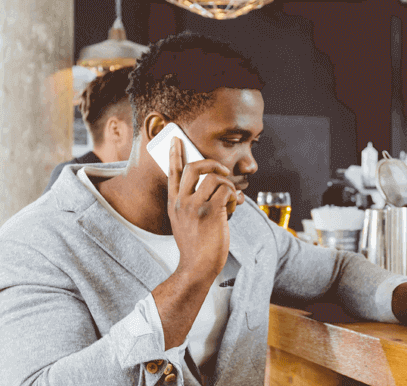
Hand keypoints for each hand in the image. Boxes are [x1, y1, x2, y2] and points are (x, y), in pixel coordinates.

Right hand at [167, 137, 236, 281]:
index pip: (172, 173)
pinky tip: (234, 208)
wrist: (197, 266)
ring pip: (215, 178)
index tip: (176, 140)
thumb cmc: (197, 247)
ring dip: (229, 185)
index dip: (175, 154)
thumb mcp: (186, 222)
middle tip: (223, 170)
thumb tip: (223, 190)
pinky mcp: (211, 211)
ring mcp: (195, 205)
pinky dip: (235, 197)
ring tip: (231, 199)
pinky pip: (227, 191)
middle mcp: (182, 201)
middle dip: (212, 163)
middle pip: (194, 167)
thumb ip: (196, 204)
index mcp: (174, 203)